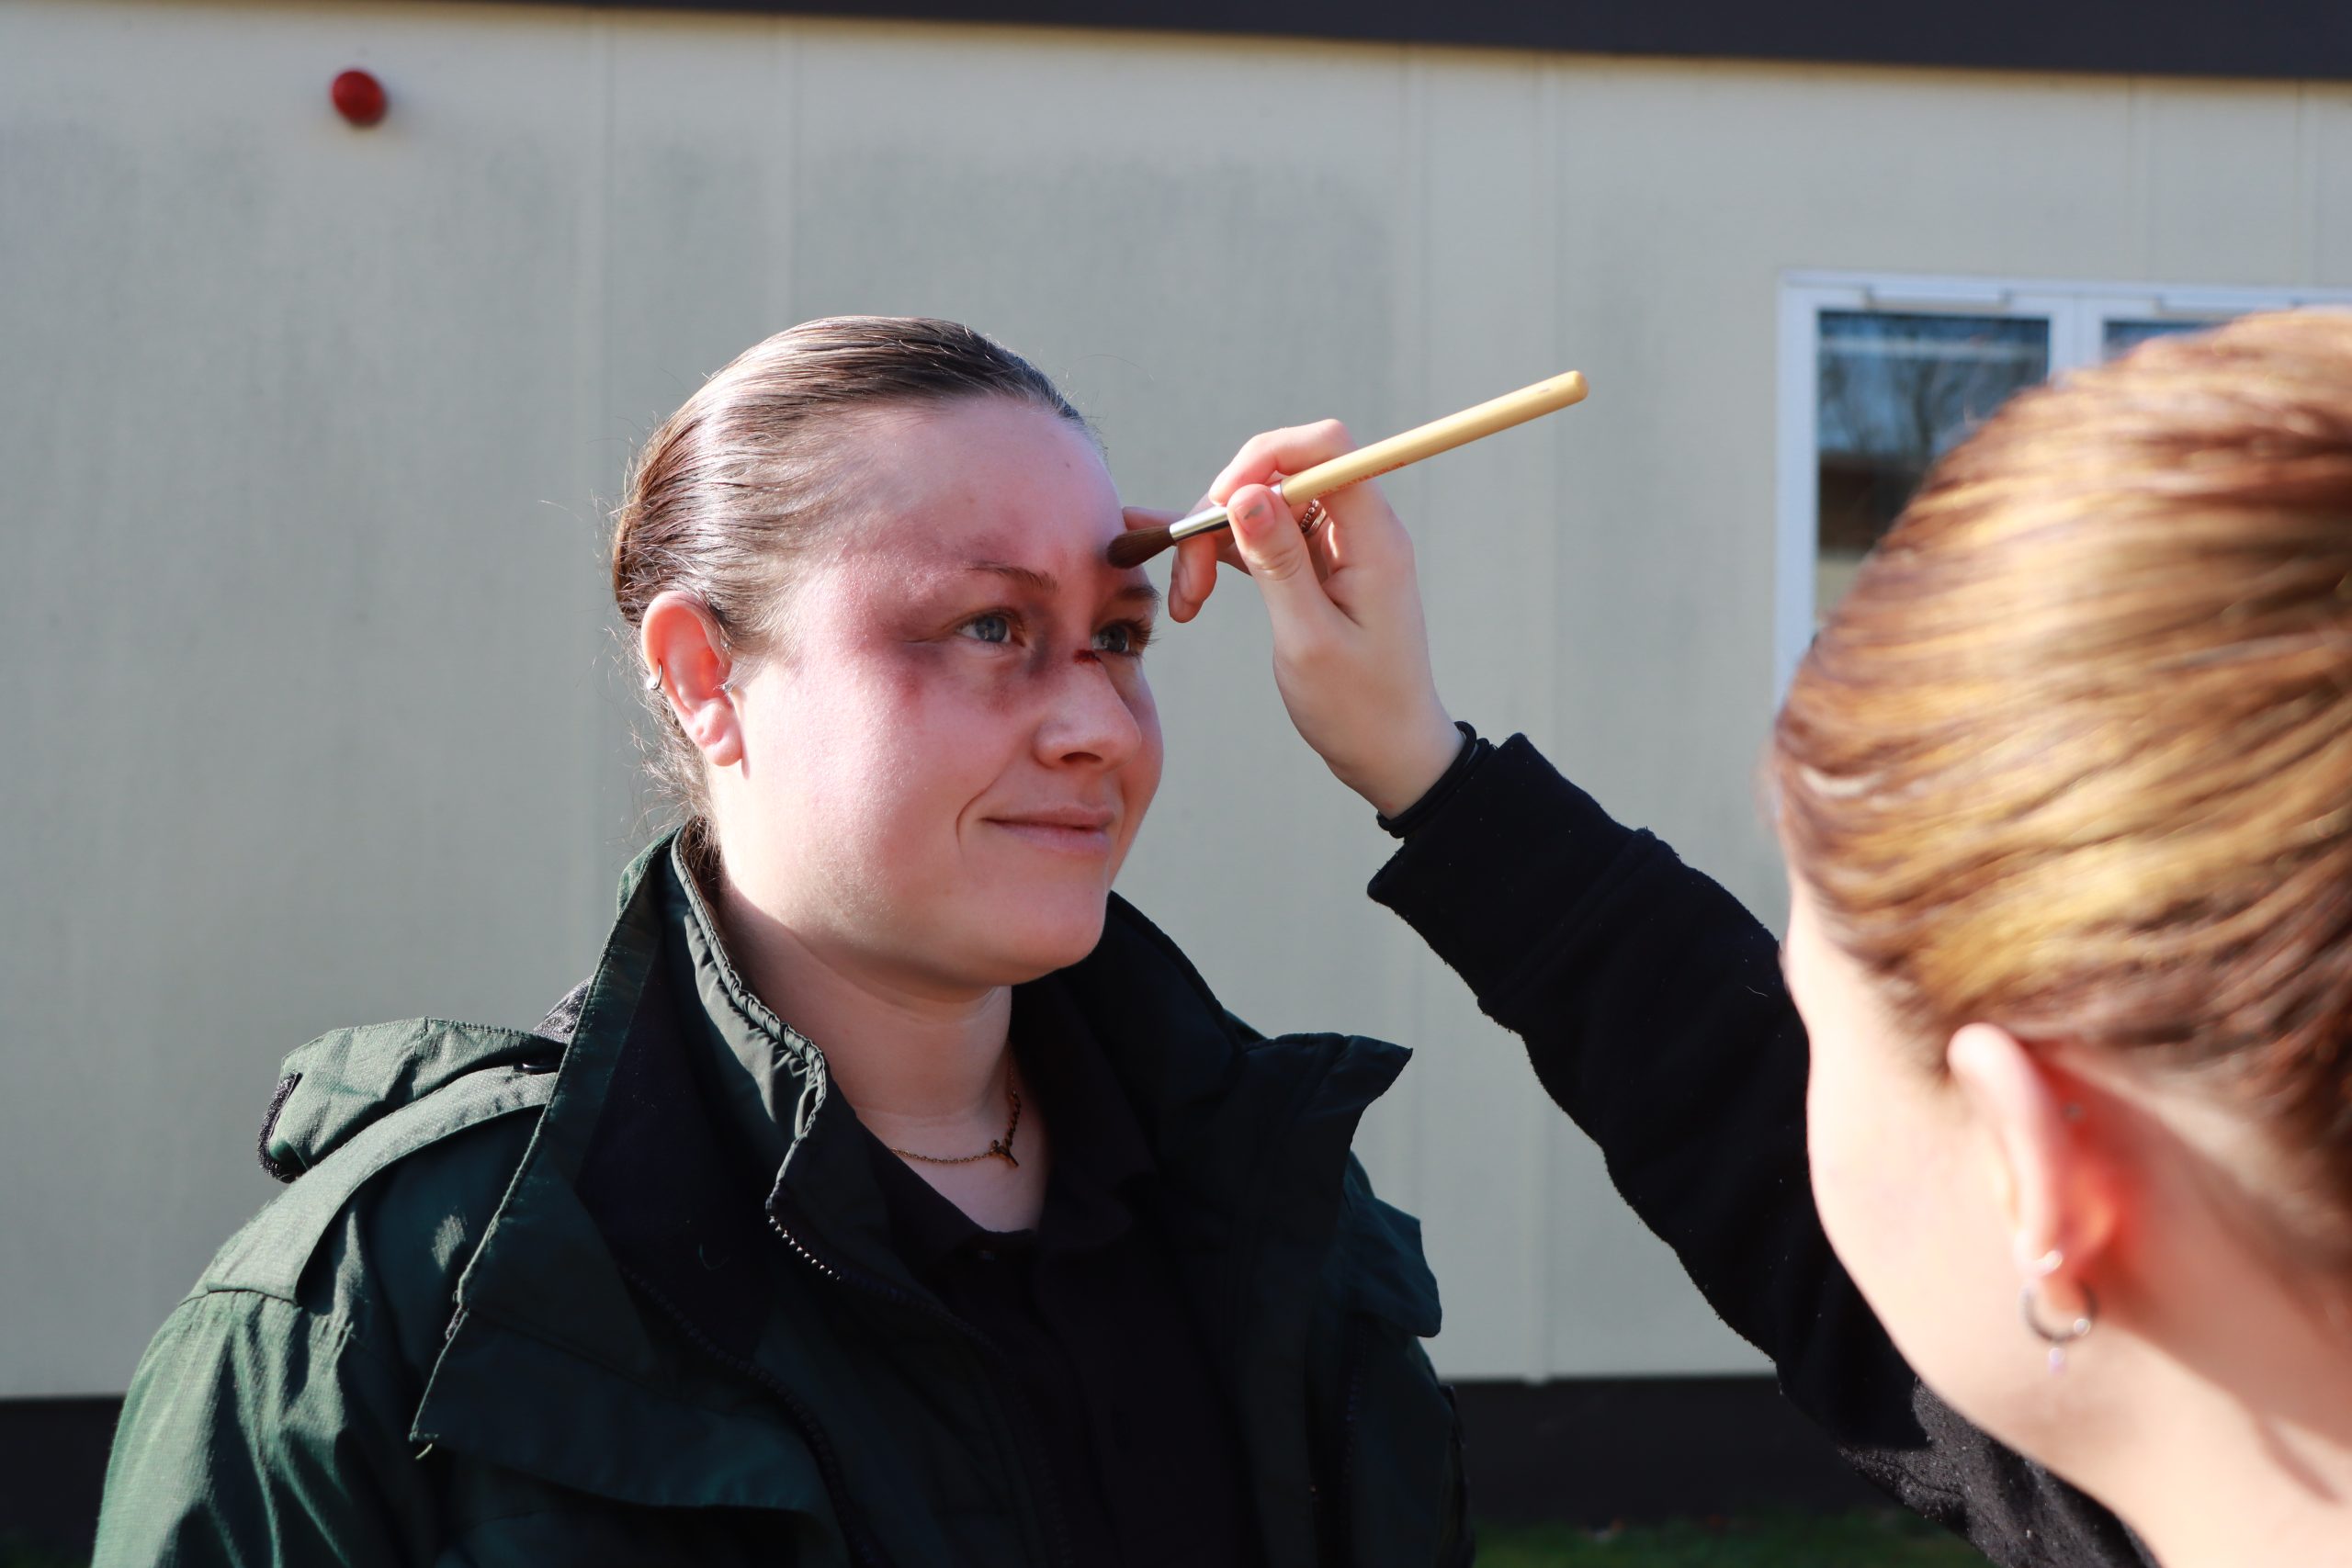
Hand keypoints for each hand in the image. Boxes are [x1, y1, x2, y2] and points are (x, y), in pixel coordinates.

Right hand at [1124, 419, 1461, 817]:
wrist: (1389, 754)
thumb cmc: (1358, 708)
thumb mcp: (1309, 641)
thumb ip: (1278, 563)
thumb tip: (1247, 494)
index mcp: (1372, 539)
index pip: (1324, 449)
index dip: (1263, 460)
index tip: (1218, 508)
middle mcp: (1357, 531)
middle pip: (1279, 476)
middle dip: (1223, 514)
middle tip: (1190, 584)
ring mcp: (1335, 548)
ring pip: (1260, 507)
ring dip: (1213, 544)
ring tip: (1186, 602)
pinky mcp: (1314, 568)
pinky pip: (1261, 538)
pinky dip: (1222, 558)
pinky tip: (1186, 587)